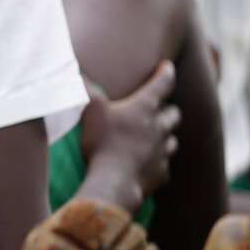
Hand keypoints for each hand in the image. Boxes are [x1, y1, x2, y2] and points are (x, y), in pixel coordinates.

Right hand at [81, 61, 180, 203]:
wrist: (114, 182)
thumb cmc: (102, 143)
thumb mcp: (91, 111)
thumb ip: (86, 90)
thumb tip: (75, 70)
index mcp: (144, 108)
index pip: (163, 83)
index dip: (166, 72)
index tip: (167, 67)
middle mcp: (159, 127)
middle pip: (174, 113)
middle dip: (167, 109)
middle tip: (158, 108)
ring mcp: (163, 151)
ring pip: (172, 139)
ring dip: (164, 135)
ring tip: (151, 137)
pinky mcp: (161, 172)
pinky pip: (163, 163)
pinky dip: (157, 160)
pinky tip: (144, 163)